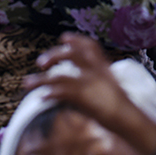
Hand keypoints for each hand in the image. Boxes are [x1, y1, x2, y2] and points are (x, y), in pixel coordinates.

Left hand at [31, 33, 155, 154]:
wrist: (127, 118)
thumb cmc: (120, 108)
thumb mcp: (109, 89)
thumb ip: (95, 82)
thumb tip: (80, 85)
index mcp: (104, 68)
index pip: (91, 46)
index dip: (77, 40)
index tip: (64, 37)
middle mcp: (97, 72)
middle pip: (73, 55)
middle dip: (55, 55)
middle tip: (41, 62)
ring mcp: (90, 83)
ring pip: (60, 76)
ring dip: (41, 80)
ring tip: (28, 83)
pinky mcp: (84, 96)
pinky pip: (61, 92)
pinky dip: (49, 93)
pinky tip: (41, 97)